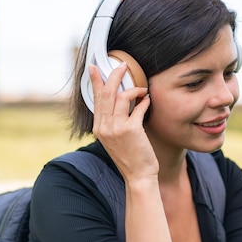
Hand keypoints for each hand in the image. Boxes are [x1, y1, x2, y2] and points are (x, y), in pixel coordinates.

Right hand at [89, 63, 158, 180]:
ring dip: (134, 88)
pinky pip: (137, 107)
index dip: (95, 81)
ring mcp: (116, 128)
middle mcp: (104, 127)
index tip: (94, 67)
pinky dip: (144, 101)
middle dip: (115, 75)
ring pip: (120, 97)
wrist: (138, 176)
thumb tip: (119, 100)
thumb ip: (113, 121)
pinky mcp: (131, 130)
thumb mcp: (114, 139)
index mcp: (98, 128)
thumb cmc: (130, 157)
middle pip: (106, 93)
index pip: (95, 99)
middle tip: (123, 65)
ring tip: (142, 89)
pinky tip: (148, 101)